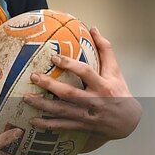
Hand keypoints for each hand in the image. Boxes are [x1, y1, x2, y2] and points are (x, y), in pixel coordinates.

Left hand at [25, 26, 141, 144]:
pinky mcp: (81, 126)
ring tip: (26, 98)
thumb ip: (105, 50)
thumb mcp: (115, 71)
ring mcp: (86, 115)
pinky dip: (47, 125)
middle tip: (34, 77)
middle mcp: (94, 101)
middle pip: (69, 93)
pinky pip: (62, 126)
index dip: (70, 65)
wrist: (128, 122)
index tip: (54, 57)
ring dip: (43, 105)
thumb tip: (94, 29)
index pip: (86, 73)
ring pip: (62, 111)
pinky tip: (33, 121)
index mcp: (103, 86)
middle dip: (50, 85)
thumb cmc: (119, 92)